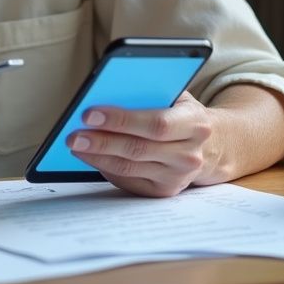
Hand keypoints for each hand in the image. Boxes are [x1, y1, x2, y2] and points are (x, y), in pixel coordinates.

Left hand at [67, 91, 216, 196]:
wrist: (210, 146)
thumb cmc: (181, 113)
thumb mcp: (176, 96)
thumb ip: (149, 93)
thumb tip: (104, 91)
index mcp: (195, 124)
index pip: (156, 123)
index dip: (121, 120)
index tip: (89, 113)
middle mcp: (189, 154)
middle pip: (138, 148)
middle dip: (101, 141)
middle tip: (73, 134)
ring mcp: (177, 177)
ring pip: (129, 167)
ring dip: (97, 156)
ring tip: (75, 144)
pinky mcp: (164, 191)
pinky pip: (128, 180)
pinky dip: (105, 167)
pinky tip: (89, 156)